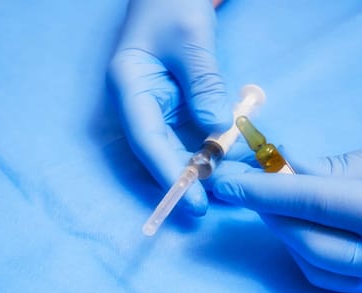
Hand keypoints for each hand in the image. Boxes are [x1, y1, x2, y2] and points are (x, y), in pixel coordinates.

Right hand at [109, 0, 230, 215]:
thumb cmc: (174, 5)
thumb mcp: (192, 41)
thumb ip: (204, 84)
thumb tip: (217, 127)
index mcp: (129, 86)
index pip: (146, 140)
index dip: (169, 174)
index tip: (194, 201)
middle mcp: (138, 103)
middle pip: (160, 151)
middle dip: (189, 178)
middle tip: (219, 203)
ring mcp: (156, 106)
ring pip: (177, 147)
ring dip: (203, 166)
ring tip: (231, 186)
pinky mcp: (174, 107)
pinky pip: (191, 133)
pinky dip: (211, 148)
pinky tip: (232, 161)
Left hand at [212, 129, 361, 292]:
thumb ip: (339, 166)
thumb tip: (283, 169)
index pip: (320, 205)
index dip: (265, 191)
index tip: (226, 180)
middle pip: (313, 247)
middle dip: (270, 215)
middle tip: (244, 186)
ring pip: (322, 271)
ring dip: (287, 235)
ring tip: (272, 203)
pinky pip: (340, 279)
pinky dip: (311, 253)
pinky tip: (303, 228)